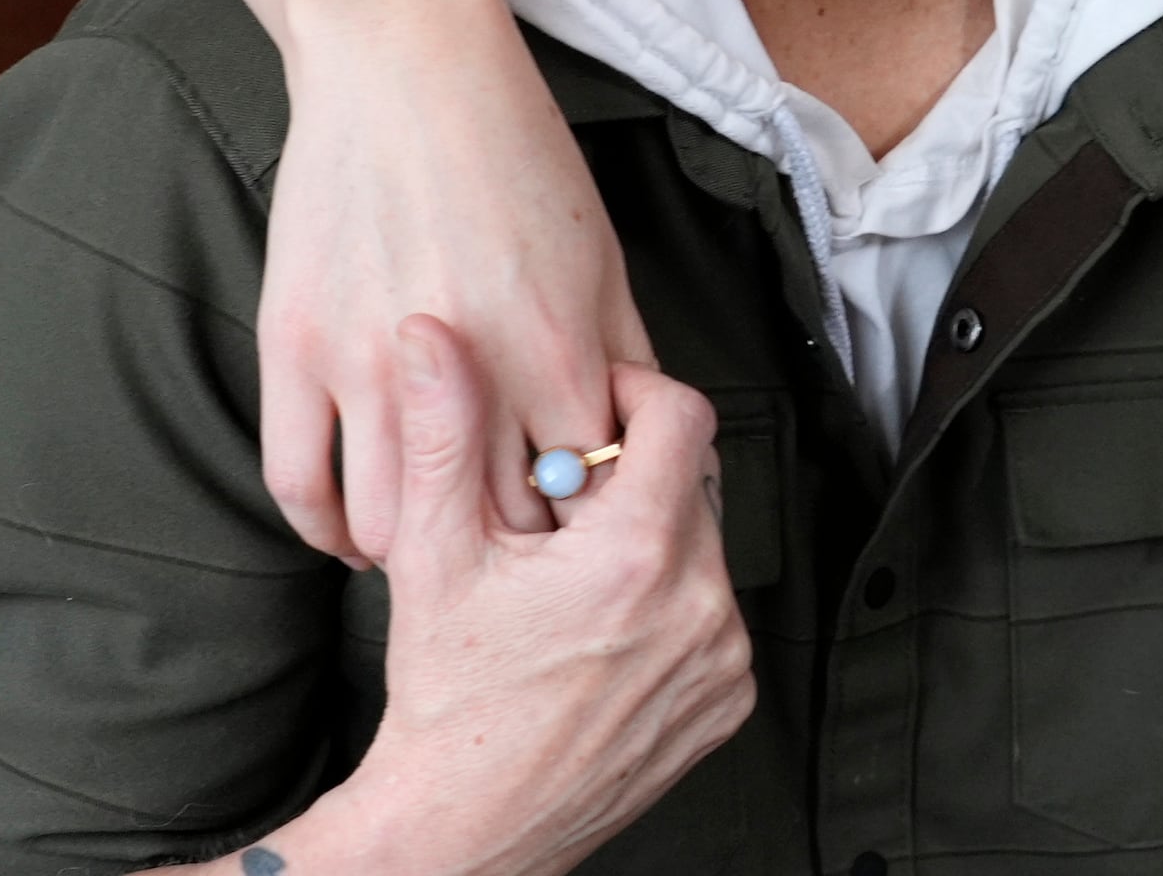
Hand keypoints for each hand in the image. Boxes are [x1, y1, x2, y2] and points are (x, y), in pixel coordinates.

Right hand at [214, 333, 755, 875]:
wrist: (467, 824)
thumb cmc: (449, 696)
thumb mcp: (434, 552)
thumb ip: (443, 432)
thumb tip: (432, 338)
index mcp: (637, 555)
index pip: (681, 413)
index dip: (631, 395)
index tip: (586, 417)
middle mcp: (700, 604)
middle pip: (692, 480)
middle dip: (631, 477)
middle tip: (562, 507)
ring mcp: (723, 658)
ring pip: (704, 546)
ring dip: (651, 540)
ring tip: (575, 574)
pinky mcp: (730, 699)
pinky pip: (715, 613)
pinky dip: (670, 604)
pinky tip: (604, 625)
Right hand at [258, 0, 654, 553]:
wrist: (405, 68)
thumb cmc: (517, 154)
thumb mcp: (600, 257)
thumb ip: (621, 359)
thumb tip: (646, 447)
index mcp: (555, 346)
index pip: (589, 496)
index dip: (592, 531)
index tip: (588, 545)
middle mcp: (466, 367)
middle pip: (494, 525)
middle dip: (516, 562)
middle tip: (518, 576)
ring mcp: (367, 361)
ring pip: (391, 526)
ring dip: (420, 559)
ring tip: (442, 563)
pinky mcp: (293, 350)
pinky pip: (299, 484)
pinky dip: (330, 534)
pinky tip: (360, 539)